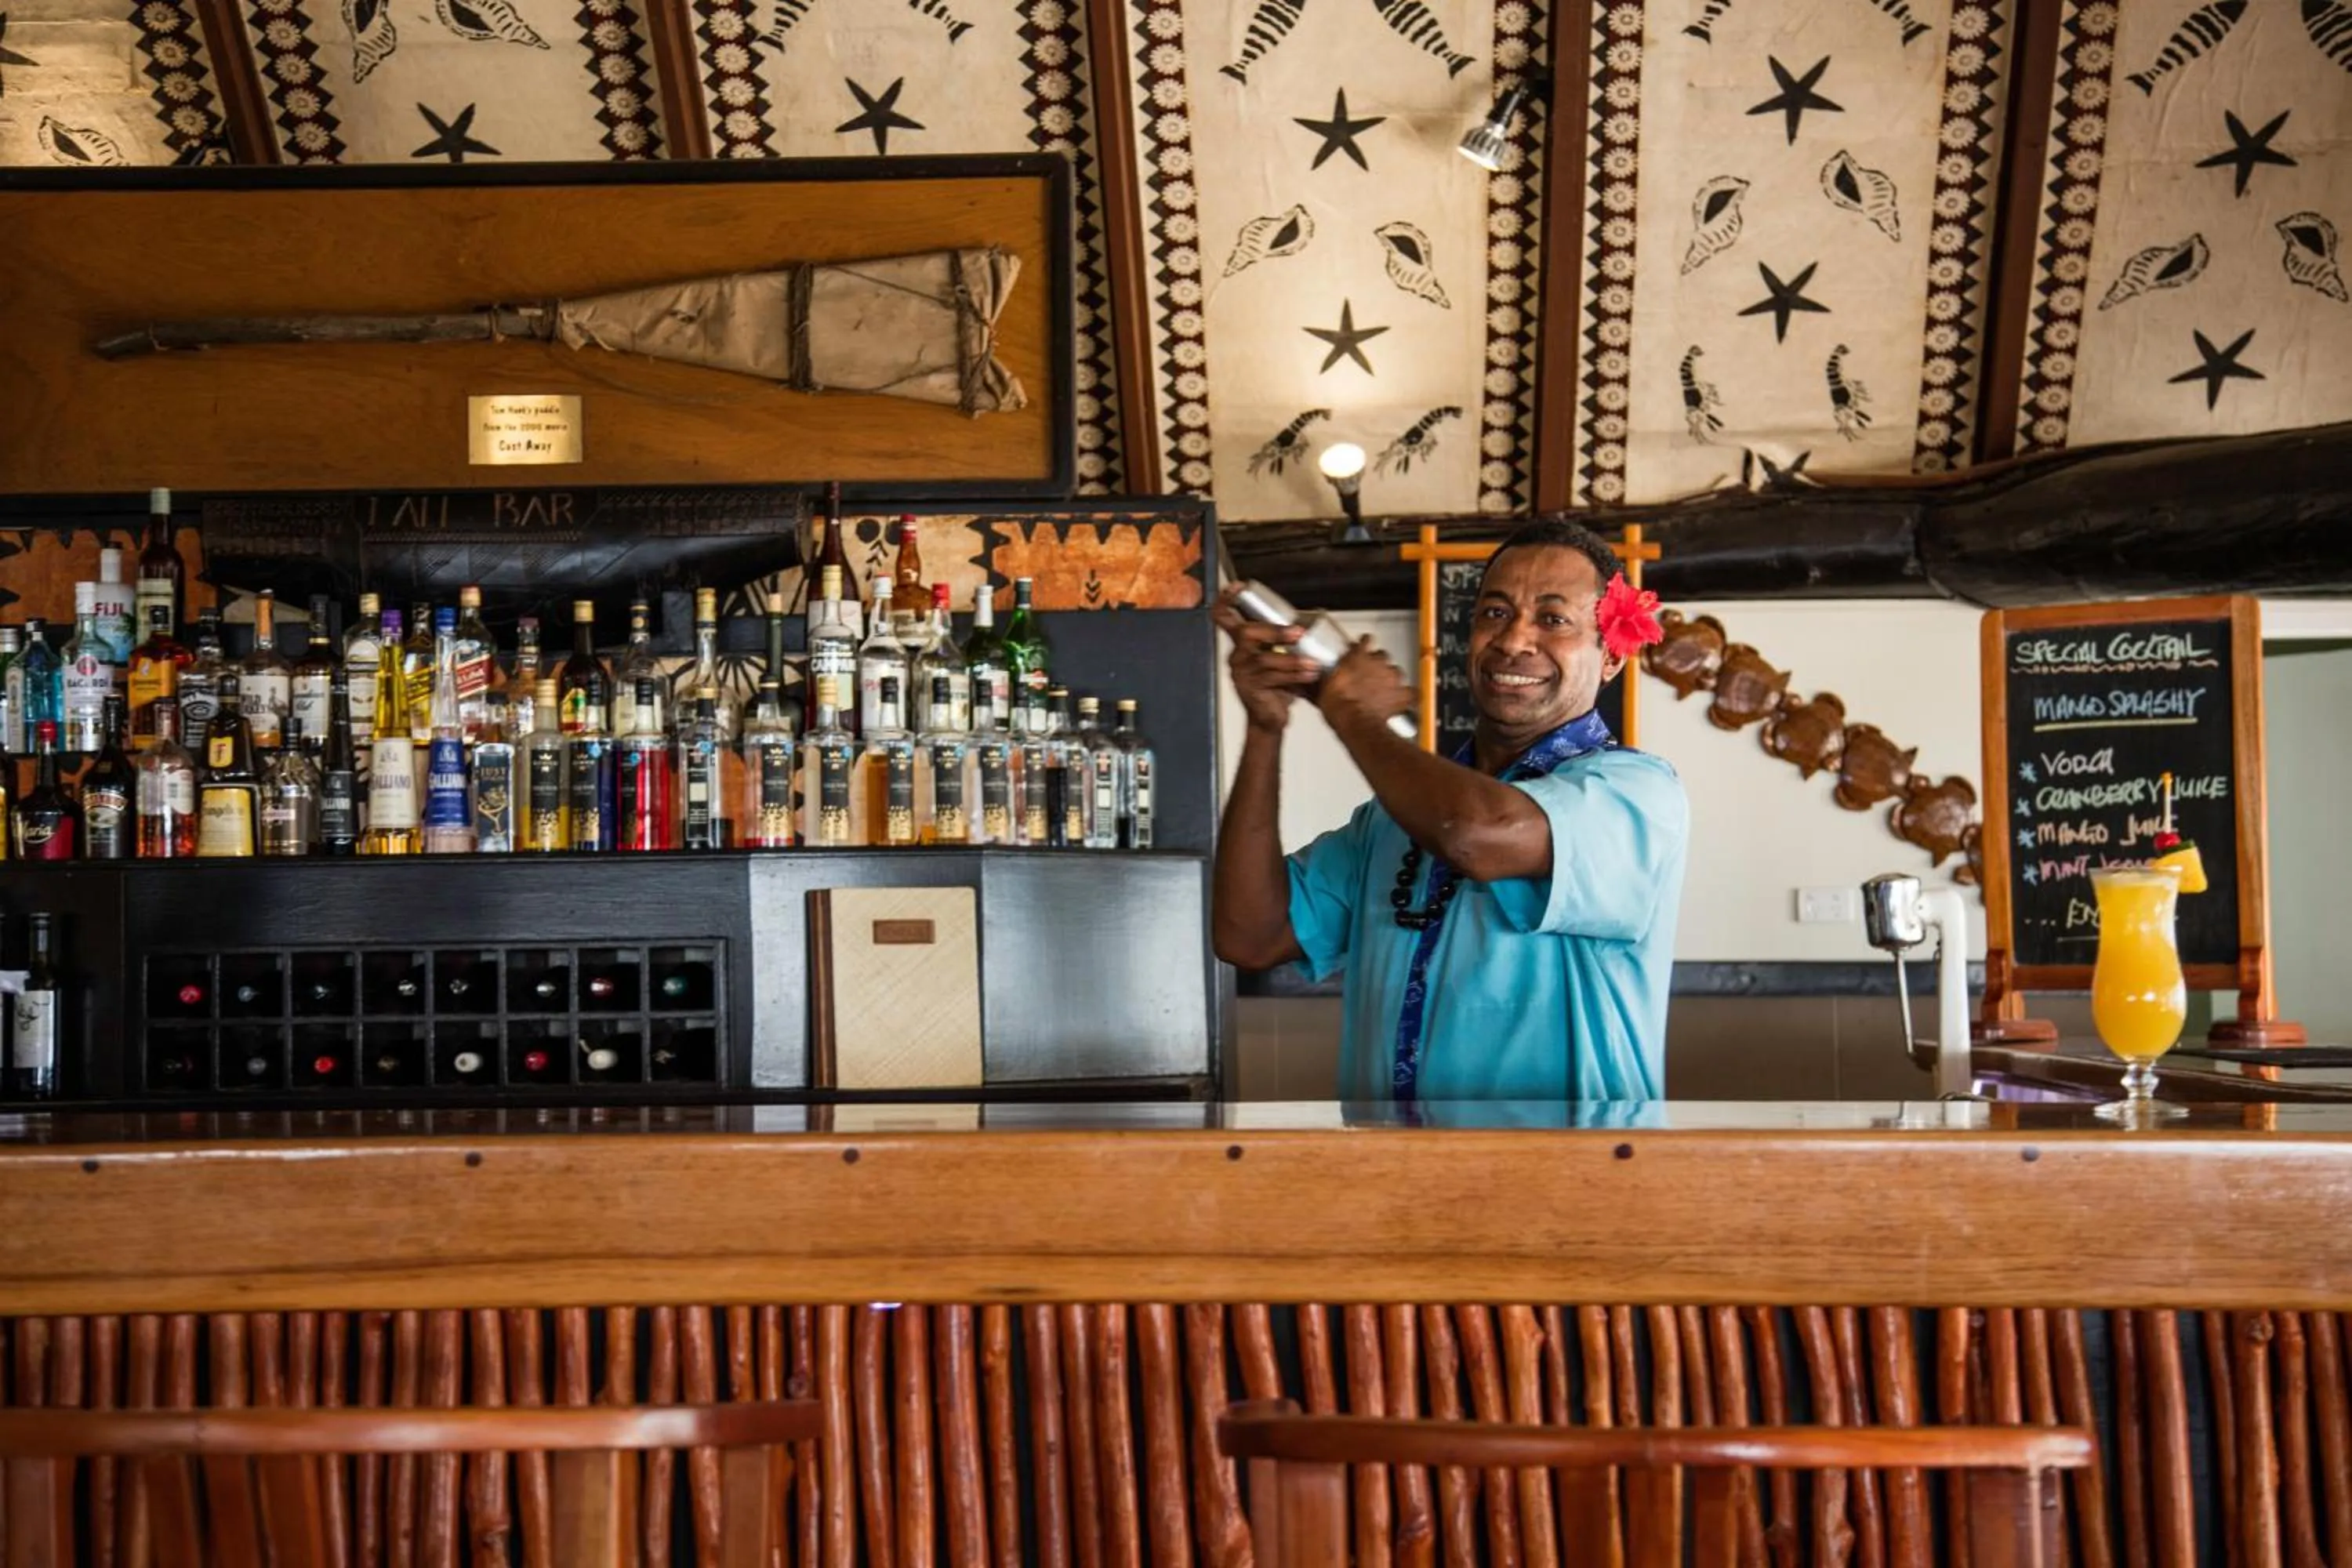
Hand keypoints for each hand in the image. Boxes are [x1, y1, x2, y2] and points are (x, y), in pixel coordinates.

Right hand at [1212, 584, 1318, 732]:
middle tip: (1298, 633)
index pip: (1226, 618)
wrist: (1269, 719)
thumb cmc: (1276, 685)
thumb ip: (1282, 641)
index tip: (1237, 587)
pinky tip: (1309, 675)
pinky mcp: (1249, 688)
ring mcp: (1240, 672)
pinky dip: (1294, 676)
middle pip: (1246, 633)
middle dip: (1274, 631)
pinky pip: (1272, 678)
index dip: (1228, 601)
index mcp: (1242, 643)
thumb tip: (1307, 625)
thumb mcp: (1278, 658)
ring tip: (1313, 663)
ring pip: (1264, 659)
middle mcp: (1237, 655)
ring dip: (1292, 660)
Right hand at [1315, 636, 1414, 740]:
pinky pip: (1413, 693)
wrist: (1354, 720)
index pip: (1366, 641)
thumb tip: (1306, 686)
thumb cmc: (1339, 705)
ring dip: (1392, 678)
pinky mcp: (1402, 694)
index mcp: (1357, 656)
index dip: (1366, 644)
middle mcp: (1377, 662)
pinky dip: (1410, 696)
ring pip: (1397, 671)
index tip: (1364, 646)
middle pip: (1383, 656)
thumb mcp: (1322, 691)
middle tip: (1370, 675)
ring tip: (1385, 689)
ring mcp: (1392, 677)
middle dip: (1378, 664)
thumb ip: (1319, 684)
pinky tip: (1406, 700)